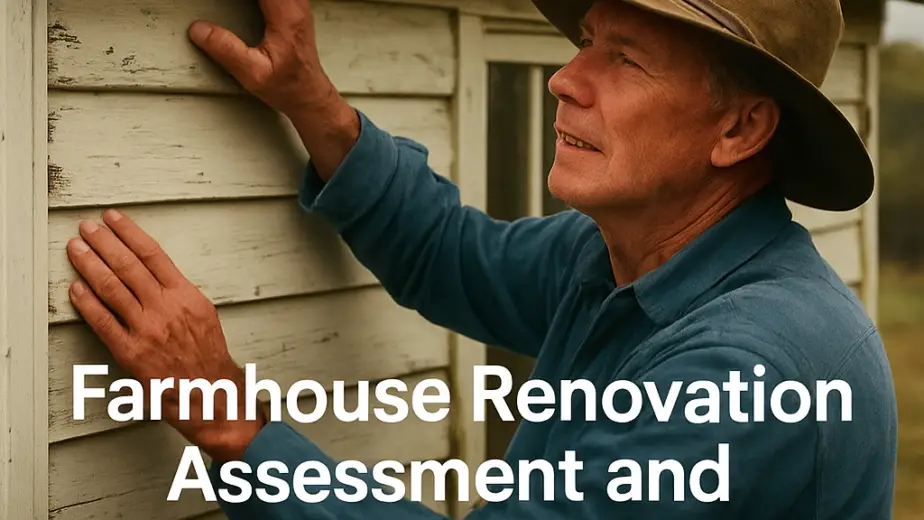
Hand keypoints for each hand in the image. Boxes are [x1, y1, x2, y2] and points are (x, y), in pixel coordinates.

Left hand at [66, 209, 263, 461]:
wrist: (213, 396)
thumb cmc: (209, 358)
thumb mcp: (204, 315)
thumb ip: (178, 293)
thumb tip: (154, 274)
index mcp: (187, 296)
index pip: (153, 254)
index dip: (129, 233)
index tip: (113, 219)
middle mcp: (167, 309)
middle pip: (128, 266)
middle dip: (104, 242)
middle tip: (87, 228)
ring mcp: (148, 331)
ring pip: (112, 289)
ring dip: (90, 265)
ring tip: (76, 249)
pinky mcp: (132, 354)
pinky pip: (103, 323)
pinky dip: (87, 303)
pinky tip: (75, 288)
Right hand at [187, 0, 358, 178]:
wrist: (308, 94)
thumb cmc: (288, 87)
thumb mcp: (253, 74)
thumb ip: (226, 50)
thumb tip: (199, 30)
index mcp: (286, 16)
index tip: (221, 3)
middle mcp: (296, 6)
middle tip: (225, 6)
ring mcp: (297, 5)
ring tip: (231, 7)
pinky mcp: (293, 8)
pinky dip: (259, 0)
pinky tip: (247, 6)